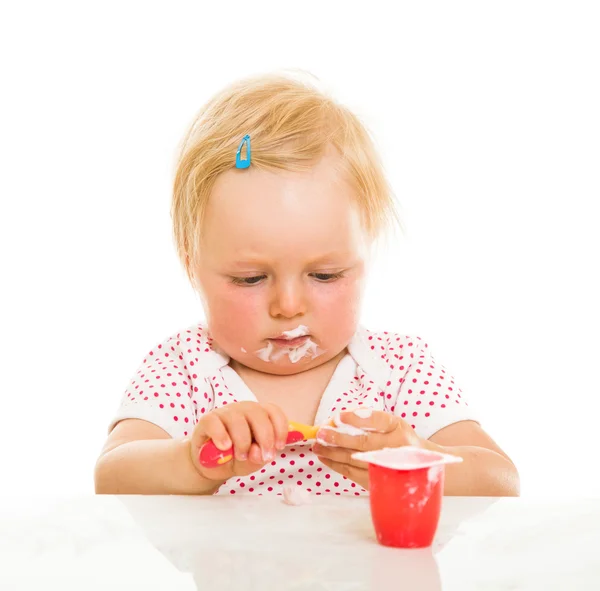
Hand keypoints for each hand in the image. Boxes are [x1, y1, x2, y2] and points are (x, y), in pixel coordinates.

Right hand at [190, 401, 288, 480]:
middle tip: (264, 457)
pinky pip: (214, 422)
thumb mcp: (252, 461)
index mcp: (259, 415)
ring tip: (241, 456)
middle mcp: (243, 409)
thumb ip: (259, 457)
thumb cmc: (236, 458)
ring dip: (242, 441)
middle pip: (258, 414)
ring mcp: (225, 413)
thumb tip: (257, 452)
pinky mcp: (207, 420)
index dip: (280, 428)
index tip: (279, 446)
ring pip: (236, 419)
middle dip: (265, 437)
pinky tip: (224, 447)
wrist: (211, 466)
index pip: (273, 411)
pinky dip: (220, 435)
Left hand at [312, 409, 426, 489]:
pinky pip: (353, 473)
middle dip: (339, 438)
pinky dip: (336, 465)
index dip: (357, 418)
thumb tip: (339, 419)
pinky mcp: (379, 481)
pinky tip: (324, 457)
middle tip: (321, 433)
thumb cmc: (399, 439)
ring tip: (317, 445)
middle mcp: (396, 447)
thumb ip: (369, 419)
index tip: (339, 416)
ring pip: (354, 460)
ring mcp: (387, 467)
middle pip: (364, 442)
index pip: (377, 420)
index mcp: (398, 427)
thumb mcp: (392, 423)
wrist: (420, 467)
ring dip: (332, 452)